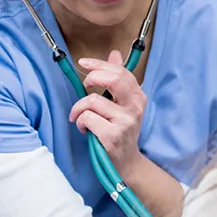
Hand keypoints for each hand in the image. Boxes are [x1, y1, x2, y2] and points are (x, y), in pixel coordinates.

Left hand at [69, 50, 146, 172]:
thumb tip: (115, 54)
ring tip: (80, 118)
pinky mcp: (112, 136)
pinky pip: (87, 118)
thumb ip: (118, 79)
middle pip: (112, 80)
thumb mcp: (123, 104)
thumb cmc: (121, 131)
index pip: (120, 72)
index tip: (83, 62)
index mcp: (137, 96)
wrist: (127, 162)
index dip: (99, 64)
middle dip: (92, 78)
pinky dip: (80, 122)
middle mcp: (134, 107)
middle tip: (85, 88)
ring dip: (79, 109)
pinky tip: (85, 129)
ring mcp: (125, 122)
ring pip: (92, 101)